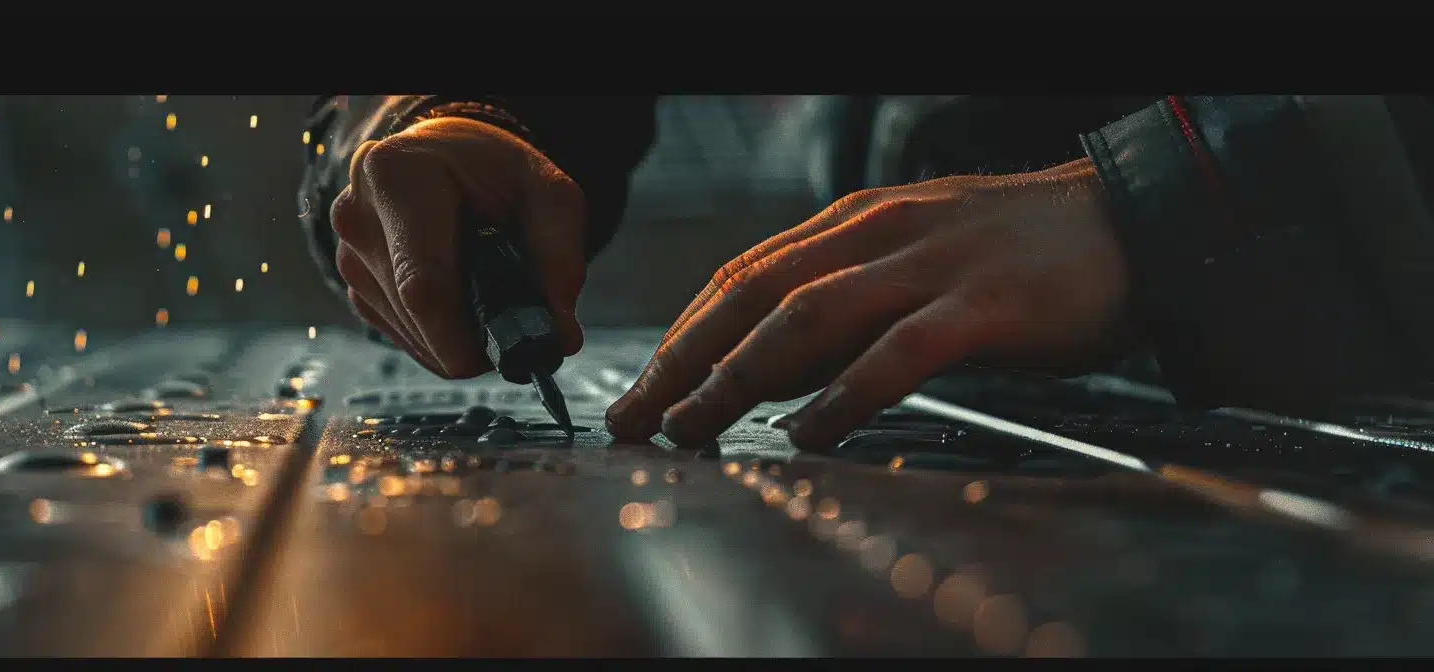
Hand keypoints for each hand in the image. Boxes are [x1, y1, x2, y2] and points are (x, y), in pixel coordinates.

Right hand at [331, 117, 588, 377]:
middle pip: (418, 316)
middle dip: (474, 336)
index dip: (467, 334)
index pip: (423, 282)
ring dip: (459, 335)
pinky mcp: (353, 288)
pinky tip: (459, 294)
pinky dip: (441, 334)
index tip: (507, 349)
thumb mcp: (546, 193)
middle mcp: (358, 218)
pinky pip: (404, 337)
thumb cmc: (492, 172)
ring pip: (412, 335)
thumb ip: (559, 257)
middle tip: (515, 317)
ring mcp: (348, 257)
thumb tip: (559, 338)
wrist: (443, 157)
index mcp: (397, 177)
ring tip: (484, 286)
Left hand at [605, 158, 1132, 449]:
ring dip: (739, 377)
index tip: (644, 386)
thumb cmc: (1019, 256)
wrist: (1132, 223)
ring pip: (807, 318)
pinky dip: (842, 394)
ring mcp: (928, 266)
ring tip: (694, 426)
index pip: (744, 275)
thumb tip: (774, 374)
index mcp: (855, 223)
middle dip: (687, 359)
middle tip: (639, 417)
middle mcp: (877, 234)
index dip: (685, 332)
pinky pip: (897, 351)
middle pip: (755, 296)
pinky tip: (804, 432)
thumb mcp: (915, 262)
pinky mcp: (981, 305)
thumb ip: (848, 307)